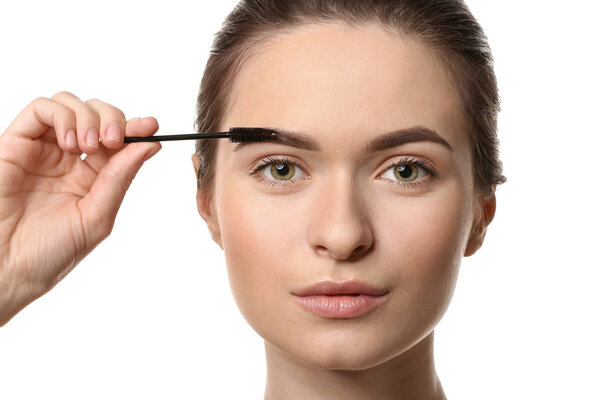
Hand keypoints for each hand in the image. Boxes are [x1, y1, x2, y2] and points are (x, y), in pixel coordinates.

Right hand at [0, 91, 160, 324]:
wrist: (6, 267)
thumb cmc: (49, 253)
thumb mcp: (97, 216)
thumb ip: (121, 178)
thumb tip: (150, 145)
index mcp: (92, 178)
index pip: (119, 141)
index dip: (136, 128)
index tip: (152, 126)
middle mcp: (69, 159)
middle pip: (98, 115)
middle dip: (113, 119)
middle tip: (112, 141)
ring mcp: (44, 149)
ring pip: (71, 104)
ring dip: (88, 116)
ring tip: (86, 146)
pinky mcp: (16, 142)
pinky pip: (41, 108)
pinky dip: (61, 115)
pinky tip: (68, 143)